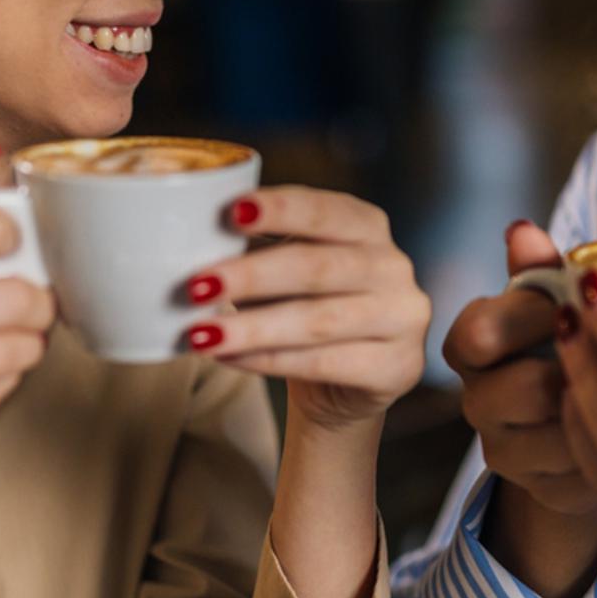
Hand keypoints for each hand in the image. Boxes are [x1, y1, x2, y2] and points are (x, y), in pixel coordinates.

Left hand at [185, 186, 429, 430]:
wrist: (343, 388)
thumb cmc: (308, 312)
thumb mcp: (291, 270)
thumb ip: (259, 248)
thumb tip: (193, 238)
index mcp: (368, 227)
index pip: (326, 210)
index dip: (281, 209)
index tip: (231, 211)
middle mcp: (394, 266)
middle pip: (318, 267)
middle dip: (252, 275)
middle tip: (196, 285)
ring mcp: (403, 318)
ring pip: (319, 321)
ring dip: (253, 327)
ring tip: (201, 334)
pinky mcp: (398, 367)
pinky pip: (326, 363)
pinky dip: (270, 361)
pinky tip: (230, 358)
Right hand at [443, 221, 596, 517]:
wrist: (587, 417)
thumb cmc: (569, 341)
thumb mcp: (556, 299)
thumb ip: (540, 267)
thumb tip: (521, 229)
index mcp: (472, 345)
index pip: (478, 332)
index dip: (530, 317)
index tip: (575, 304)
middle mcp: (476, 400)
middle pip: (522, 387)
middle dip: (576, 369)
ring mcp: (503, 450)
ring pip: (558, 433)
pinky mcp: (539, 488)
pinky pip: (583, 471)